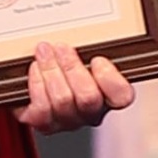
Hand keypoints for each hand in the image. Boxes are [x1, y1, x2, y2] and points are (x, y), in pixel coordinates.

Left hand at [20, 40, 134, 133]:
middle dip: (71, 67)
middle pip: (88, 97)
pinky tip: (35, 70)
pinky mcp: (45, 124)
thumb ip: (87, 48)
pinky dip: (37, 85)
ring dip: (51, 71)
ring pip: (63, 101)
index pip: (122, 96)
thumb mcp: (81, 53)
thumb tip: (84, 33)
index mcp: (108, 95)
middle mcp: (91, 113)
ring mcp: (68, 121)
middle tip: (61, 48)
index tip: (97, 59)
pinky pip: (42, 109)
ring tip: (44, 52)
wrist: (35, 84)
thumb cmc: (64, 66)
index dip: (110, 78)